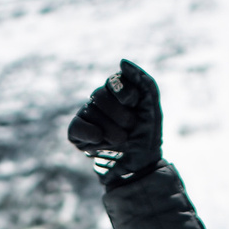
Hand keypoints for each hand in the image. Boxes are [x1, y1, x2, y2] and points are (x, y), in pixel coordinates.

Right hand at [66, 59, 162, 185]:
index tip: (133, 104)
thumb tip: (122, 62)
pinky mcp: (76, 134)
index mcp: (116, 92)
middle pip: (99, 95)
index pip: (113, 81)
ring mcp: (87, 116)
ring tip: (121, 141)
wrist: (139, 167)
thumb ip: (142, 81)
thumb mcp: (151, 106)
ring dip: (111, 130)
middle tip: (130, 128)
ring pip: (91, 112)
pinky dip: (90, 134)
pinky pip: (77, 126)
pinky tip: (101, 141)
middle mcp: (99, 101)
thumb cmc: (147, 135)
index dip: (123, 92)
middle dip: (120, 115)